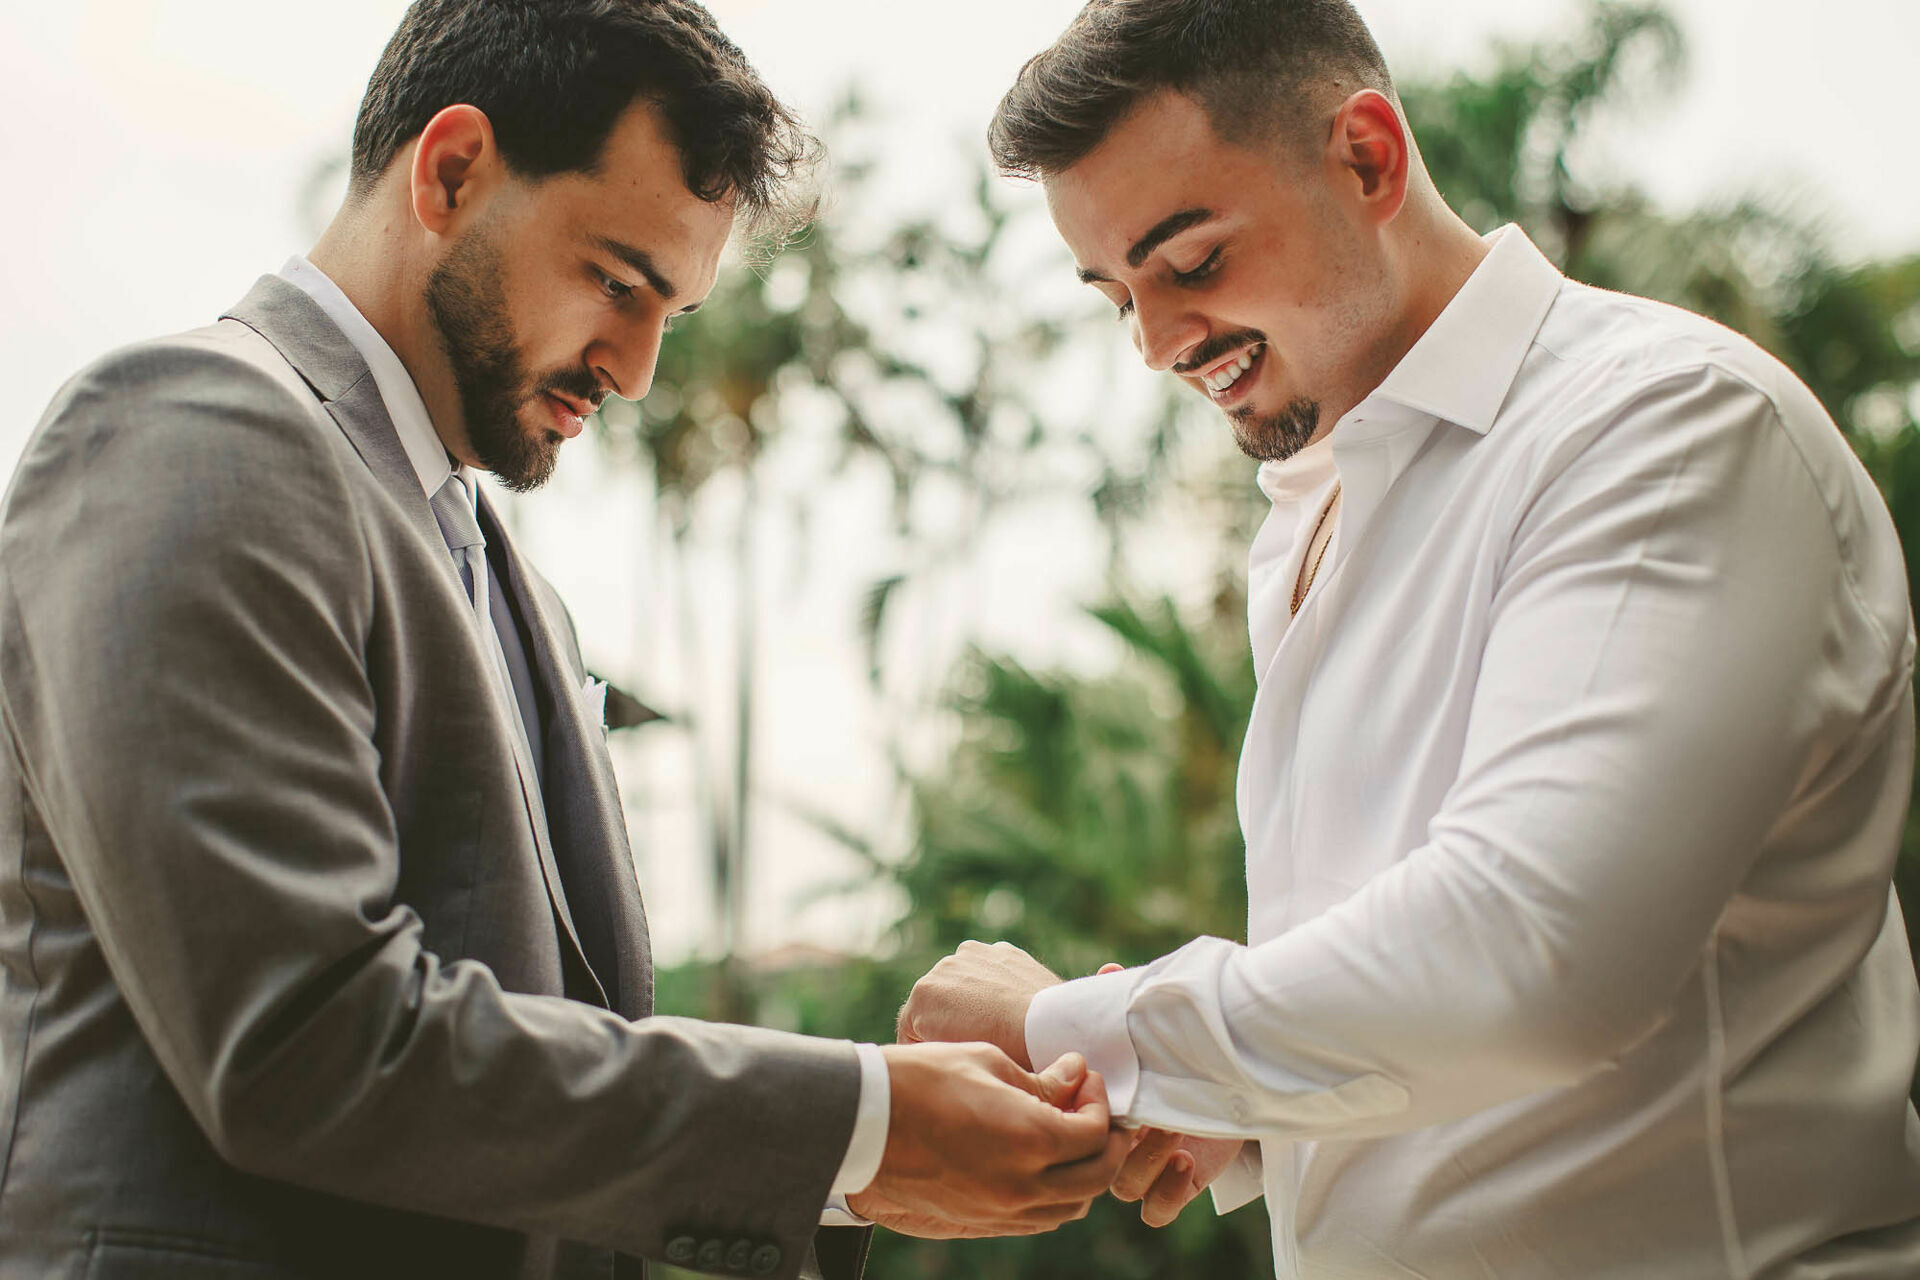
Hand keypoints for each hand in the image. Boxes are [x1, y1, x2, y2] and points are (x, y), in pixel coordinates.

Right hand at [848, 1043, 1128, 1237]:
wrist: (863, 1122)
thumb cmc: (921, 1079)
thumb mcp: (987, 1063)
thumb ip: (1041, 1079)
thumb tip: (1075, 1075)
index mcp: (1028, 1139)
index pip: (1095, 1133)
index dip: (1100, 1103)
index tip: (1084, 1079)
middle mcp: (1022, 1184)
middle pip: (1096, 1177)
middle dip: (1107, 1143)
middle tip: (1096, 1111)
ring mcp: (1001, 1209)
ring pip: (1071, 1206)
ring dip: (1083, 1174)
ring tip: (1068, 1136)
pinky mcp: (981, 1220)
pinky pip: (1038, 1218)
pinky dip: (1054, 1195)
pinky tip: (1040, 1162)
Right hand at [897, 941, 1063, 1068]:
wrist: (1052, 1030)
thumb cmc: (1004, 1059)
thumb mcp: (960, 1065)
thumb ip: (940, 1054)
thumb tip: (939, 1055)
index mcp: (922, 996)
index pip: (912, 1032)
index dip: (933, 1053)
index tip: (953, 1067)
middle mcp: (941, 967)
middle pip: (937, 1006)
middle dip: (950, 1025)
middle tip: (977, 1053)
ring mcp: (972, 954)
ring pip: (963, 987)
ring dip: (973, 1003)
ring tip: (998, 1032)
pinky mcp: (1002, 950)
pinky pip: (991, 975)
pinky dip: (997, 989)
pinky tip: (1013, 1013)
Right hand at [1079, 963, 1240, 1227]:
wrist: (1246, 1072)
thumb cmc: (1196, 1044)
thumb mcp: (1163, 1022)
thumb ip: (1133, 1002)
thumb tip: (1108, 972)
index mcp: (1108, 1100)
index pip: (1073, 1117)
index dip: (1083, 1111)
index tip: (1110, 1089)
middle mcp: (1121, 1136)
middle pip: (1092, 1158)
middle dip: (1117, 1141)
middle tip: (1150, 1119)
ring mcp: (1147, 1165)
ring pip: (1122, 1186)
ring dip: (1146, 1162)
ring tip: (1175, 1137)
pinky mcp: (1176, 1186)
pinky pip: (1154, 1211)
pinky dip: (1166, 1194)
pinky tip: (1186, 1163)